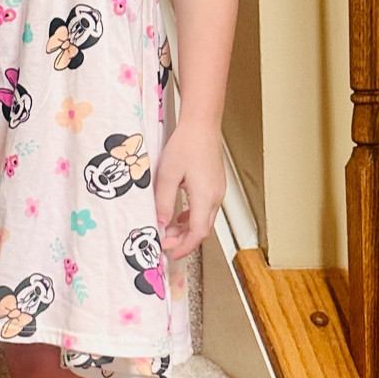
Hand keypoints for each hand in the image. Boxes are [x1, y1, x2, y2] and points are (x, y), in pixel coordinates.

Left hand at [152, 121, 224, 259]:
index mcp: (205, 197)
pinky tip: (178, 216)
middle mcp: (215, 197)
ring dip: (186, 229)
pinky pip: (205, 208)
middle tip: (164, 243)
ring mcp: (217, 191)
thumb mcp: (167, 175)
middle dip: (183, 241)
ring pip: (204, 220)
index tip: (169, 252)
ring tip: (168, 231)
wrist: (201, 125)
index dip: (184, 246)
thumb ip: (164, 202)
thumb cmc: (186, 145)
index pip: (197, 233)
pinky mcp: (214, 185)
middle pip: (202, 229)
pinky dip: (191, 217)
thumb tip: (161, 223)